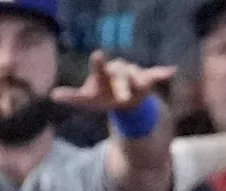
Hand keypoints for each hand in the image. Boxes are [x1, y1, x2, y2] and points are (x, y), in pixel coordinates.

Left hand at [51, 50, 175, 111]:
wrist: (123, 100)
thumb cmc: (102, 97)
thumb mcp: (88, 101)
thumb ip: (72, 97)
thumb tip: (53, 94)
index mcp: (103, 74)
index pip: (100, 68)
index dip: (99, 63)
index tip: (98, 54)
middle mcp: (118, 71)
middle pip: (120, 74)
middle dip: (122, 86)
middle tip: (122, 99)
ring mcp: (132, 74)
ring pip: (137, 75)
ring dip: (139, 82)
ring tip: (141, 89)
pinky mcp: (146, 80)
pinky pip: (155, 75)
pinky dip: (162, 72)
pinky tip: (172, 71)